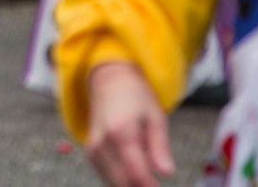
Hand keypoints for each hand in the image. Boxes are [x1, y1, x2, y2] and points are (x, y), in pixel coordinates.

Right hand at [85, 61, 174, 186]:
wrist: (108, 81)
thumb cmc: (135, 96)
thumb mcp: (155, 117)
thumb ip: (159, 147)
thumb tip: (167, 173)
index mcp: (120, 132)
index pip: (136, 173)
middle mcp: (101, 143)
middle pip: (123, 182)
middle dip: (141, 186)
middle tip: (156, 184)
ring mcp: (92, 149)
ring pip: (114, 182)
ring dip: (132, 183)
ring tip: (146, 169)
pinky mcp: (90, 153)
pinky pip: (107, 176)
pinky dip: (122, 178)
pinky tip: (134, 166)